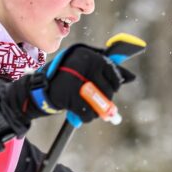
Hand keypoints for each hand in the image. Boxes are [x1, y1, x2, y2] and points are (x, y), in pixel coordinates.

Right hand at [1, 44, 135, 127]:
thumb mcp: (86, 66)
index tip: (105, 88)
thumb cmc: (66, 76)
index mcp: (90, 55)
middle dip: (104, 99)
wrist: (40, 88)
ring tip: (86, 105)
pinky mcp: (70, 95)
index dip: (113, 84)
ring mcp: (77, 80)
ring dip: (97, 110)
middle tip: (93, 99)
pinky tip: (79, 112)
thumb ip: (108, 69)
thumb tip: (132, 77)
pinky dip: (87, 116)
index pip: (113, 72)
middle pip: (109, 89)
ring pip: (101, 102)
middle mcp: (85, 64)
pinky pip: (89, 112)